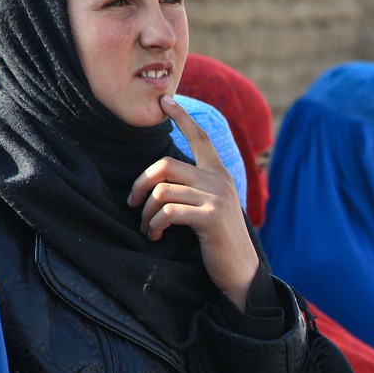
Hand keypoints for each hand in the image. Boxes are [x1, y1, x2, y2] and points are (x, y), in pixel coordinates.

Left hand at [128, 95, 257, 308]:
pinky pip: (168, 212)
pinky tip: (156, 236)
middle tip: (133, 203)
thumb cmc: (219, 241)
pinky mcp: (210, 217)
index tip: (165, 101)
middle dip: (140, 184)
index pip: (200, 137)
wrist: (240, 271)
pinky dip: (154, 225)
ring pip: (162, 191)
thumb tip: (160, 181)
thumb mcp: (211, 207)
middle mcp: (219, 180)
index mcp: (219, 174)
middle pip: (166, 165)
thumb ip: (195, 188)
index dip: (182, 117)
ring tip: (148, 228)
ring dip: (146, 213)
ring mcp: (216, 197)